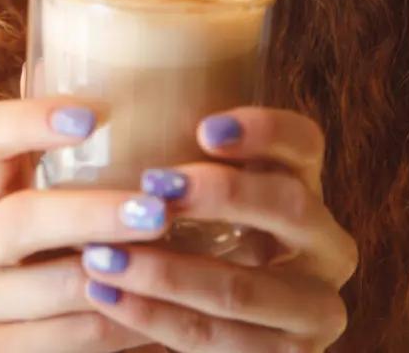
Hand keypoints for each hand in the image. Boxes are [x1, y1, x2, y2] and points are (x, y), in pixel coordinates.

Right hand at [0, 97, 172, 351]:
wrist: (64, 333)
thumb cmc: (83, 241)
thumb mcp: (83, 189)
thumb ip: (98, 143)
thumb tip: (143, 67)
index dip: (31, 120)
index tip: (93, 116)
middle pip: (17, 219)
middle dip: (92, 214)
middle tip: (159, 209)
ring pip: (43, 287)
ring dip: (117, 277)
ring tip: (176, 262)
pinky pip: (58, 341)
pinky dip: (114, 326)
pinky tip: (157, 311)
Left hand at [79, 107, 357, 351]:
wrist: (217, 328)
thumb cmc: (192, 235)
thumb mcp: (200, 193)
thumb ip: (175, 151)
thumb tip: (82, 83)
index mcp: (308, 185)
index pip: (305, 141)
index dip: (264, 130)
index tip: (204, 128)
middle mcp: (326, 244)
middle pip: (289, 206)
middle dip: (218, 195)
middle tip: (152, 185)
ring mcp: (314, 309)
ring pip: (243, 287)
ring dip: (166, 270)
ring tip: (100, 252)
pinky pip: (216, 341)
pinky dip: (155, 316)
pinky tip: (108, 293)